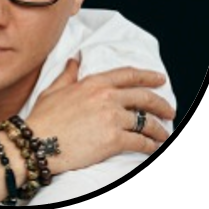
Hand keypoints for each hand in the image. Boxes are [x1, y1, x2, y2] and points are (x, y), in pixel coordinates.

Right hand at [26, 60, 175, 174]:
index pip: (128, 75)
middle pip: (144, 97)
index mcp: (94, 83)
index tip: (160, 78)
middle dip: (162, 104)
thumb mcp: (54, 89)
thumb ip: (69, 73)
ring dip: (160, 130)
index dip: (147, 76)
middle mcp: (106, 96)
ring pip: (146, 122)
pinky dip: (151, 146)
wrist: (38, 142)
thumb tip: (75, 59)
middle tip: (170, 111)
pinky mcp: (114, 140)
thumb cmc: (44, 117)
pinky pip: (140, 142)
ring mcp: (112, 117)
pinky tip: (154, 149)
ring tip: (164, 135)